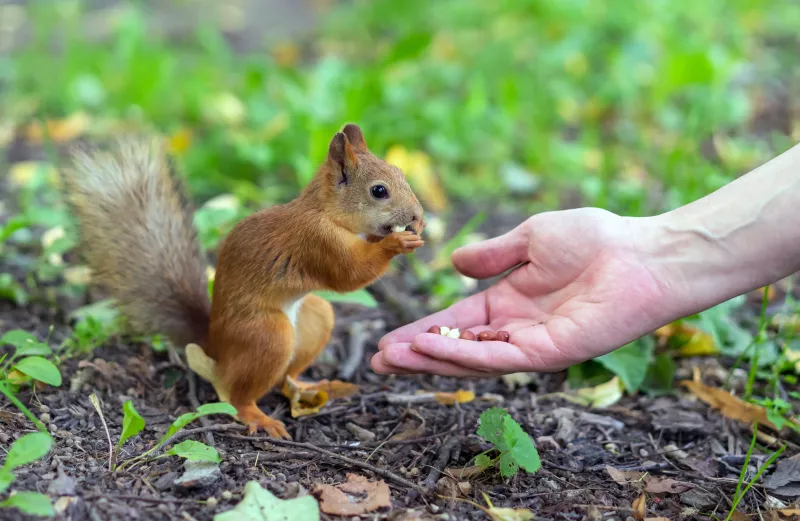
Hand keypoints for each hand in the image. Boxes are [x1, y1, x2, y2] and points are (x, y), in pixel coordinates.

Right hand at [371, 208, 672, 376]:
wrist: (641, 253)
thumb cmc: (594, 239)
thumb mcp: (530, 239)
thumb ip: (492, 256)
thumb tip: (454, 265)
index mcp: (509, 303)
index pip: (455, 324)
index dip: (422, 332)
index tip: (387, 340)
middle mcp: (516, 329)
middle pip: (456, 348)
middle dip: (417, 355)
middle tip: (379, 360)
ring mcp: (532, 345)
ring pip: (472, 359)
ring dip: (431, 360)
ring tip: (393, 358)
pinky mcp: (551, 354)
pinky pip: (500, 358)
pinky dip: (464, 355)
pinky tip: (431, 349)